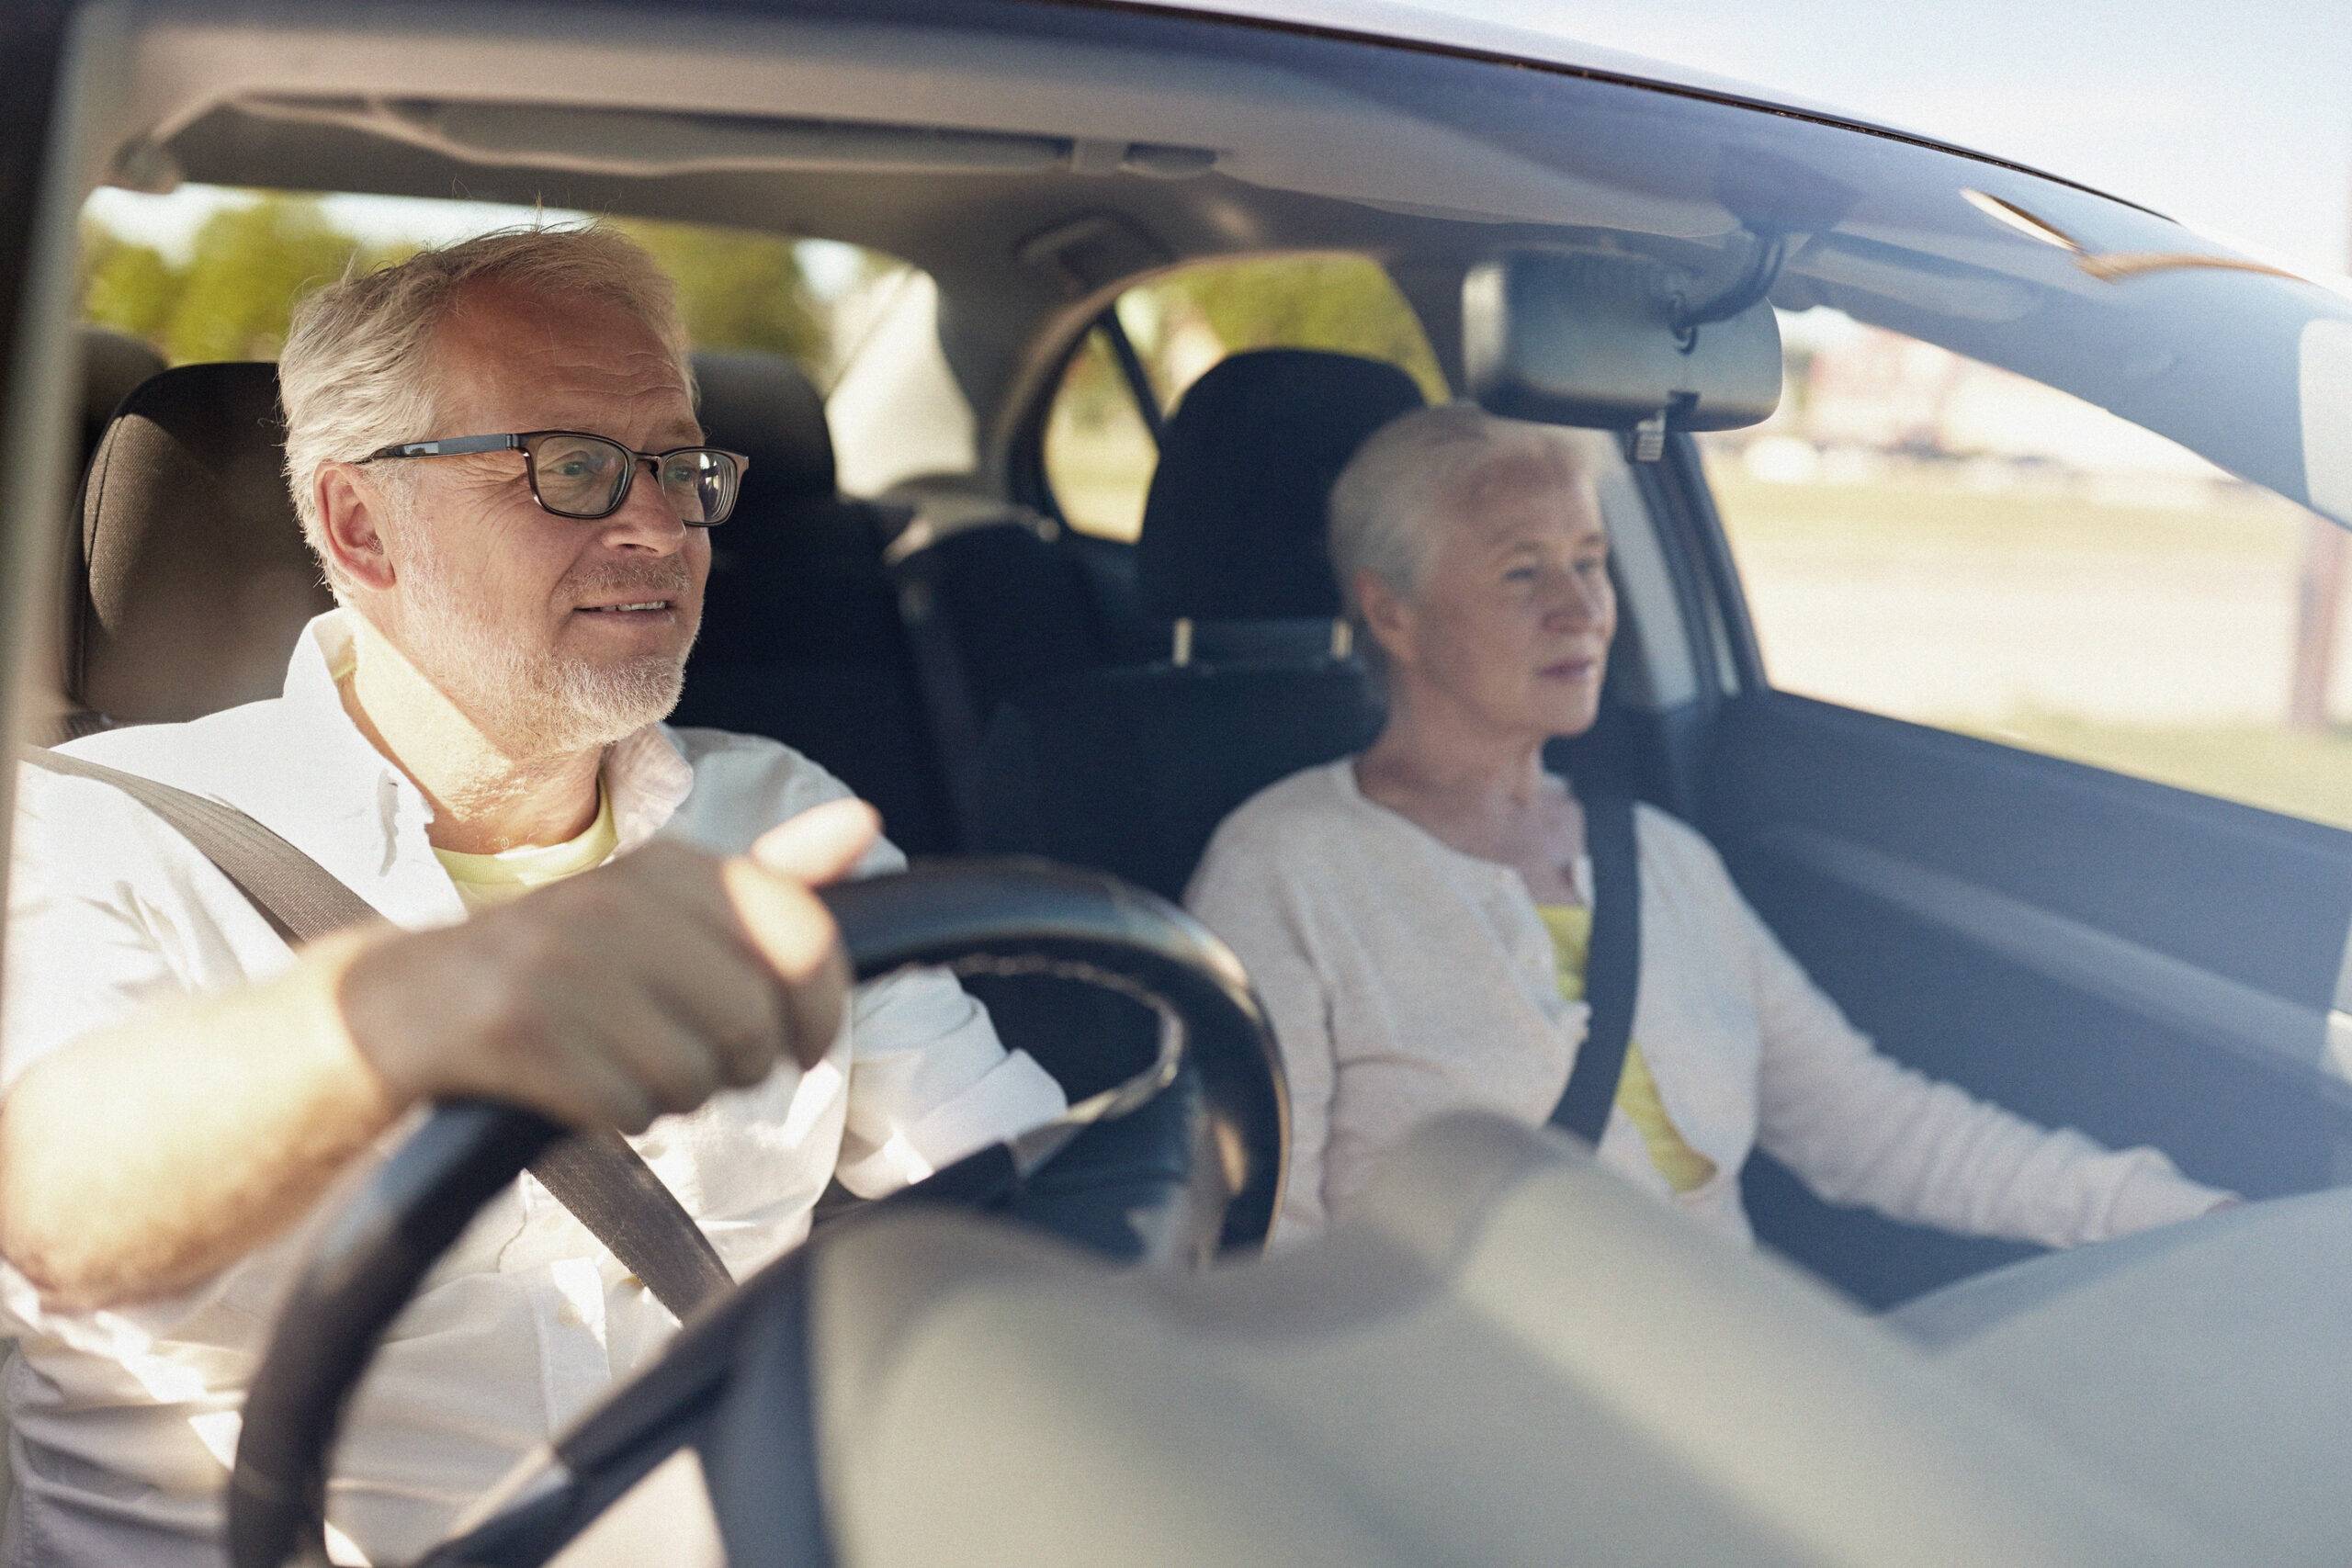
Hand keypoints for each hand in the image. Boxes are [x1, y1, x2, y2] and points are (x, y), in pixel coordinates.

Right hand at [333, 799, 878, 1132]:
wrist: (398, 1007)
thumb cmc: (560, 966)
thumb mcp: (664, 908)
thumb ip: (769, 879)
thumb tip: (863, 820)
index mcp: (667, 866)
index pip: (802, 934)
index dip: (822, 1007)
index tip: (807, 1042)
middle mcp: (615, 900)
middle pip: (754, 1021)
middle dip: (741, 1066)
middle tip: (701, 1065)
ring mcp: (558, 963)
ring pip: (694, 1077)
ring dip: (674, 1097)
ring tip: (627, 1065)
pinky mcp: (511, 1032)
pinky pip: (626, 1109)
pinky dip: (617, 1117)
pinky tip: (583, 1088)